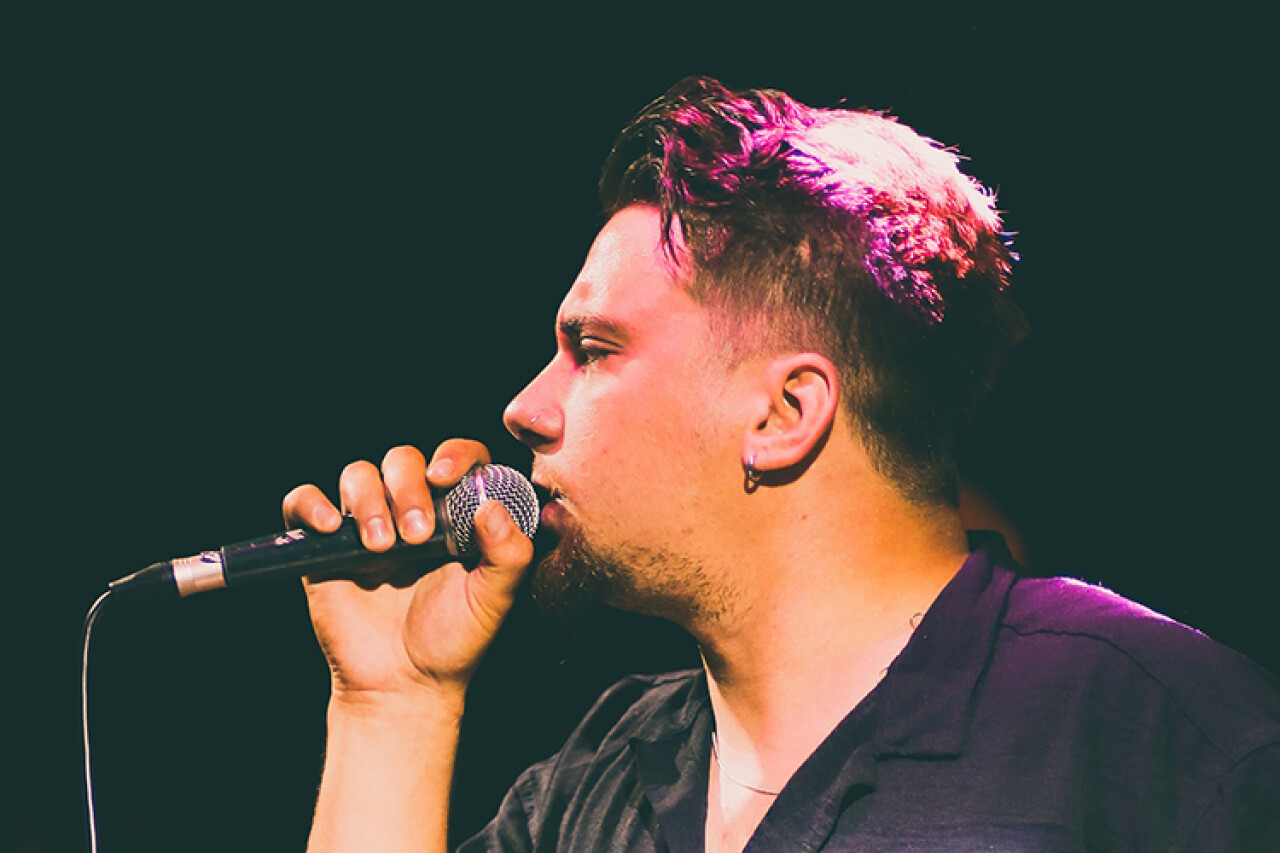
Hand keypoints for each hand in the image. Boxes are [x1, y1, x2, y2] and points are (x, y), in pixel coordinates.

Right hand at [282, 440, 534, 708]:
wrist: (402, 685)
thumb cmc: (453, 639)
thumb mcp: (494, 599)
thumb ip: (509, 554)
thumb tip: (491, 506)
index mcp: (455, 514)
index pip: (457, 458)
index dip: (454, 455)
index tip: (445, 477)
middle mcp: (411, 510)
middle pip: (403, 460)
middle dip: (408, 488)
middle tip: (416, 537)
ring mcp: (366, 525)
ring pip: (357, 474)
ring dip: (369, 500)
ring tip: (382, 548)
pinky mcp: (324, 546)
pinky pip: (302, 502)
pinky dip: (311, 504)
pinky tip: (330, 528)